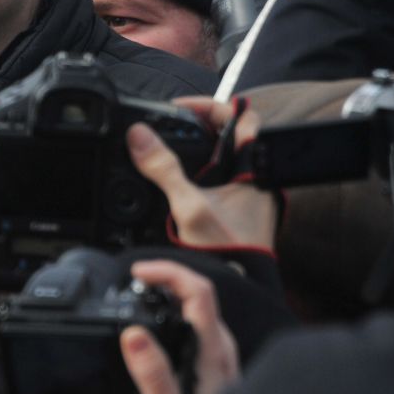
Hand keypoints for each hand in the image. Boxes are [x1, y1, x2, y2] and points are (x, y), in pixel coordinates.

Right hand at [120, 259, 240, 393]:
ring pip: (202, 310)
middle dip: (167, 279)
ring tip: (144, 300)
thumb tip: (133, 334)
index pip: (198, 291)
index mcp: (211, 351)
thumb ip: (152, 375)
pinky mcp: (221, 364)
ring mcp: (224, 354)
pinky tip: (161, 329)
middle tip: (136, 283)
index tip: (140, 272)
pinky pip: (201, 325)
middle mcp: (222, 347)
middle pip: (200, 294)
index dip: (169, 272)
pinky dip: (179, 314)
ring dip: (173, 296)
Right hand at [128, 98, 277, 250]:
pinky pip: (214, 178)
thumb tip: (140, 136)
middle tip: (167, 126)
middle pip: (227, 134)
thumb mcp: (190, 207)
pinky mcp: (234, 208)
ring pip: (219, 157)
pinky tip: (174, 182)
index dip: (209, 105)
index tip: (179, 108)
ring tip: (165, 149)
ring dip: (194, 151)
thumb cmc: (230, 252)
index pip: (240, 116)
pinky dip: (195, 172)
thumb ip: (164, 170)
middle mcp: (253, 177)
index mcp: (252, 167)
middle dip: (195, 127)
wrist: (240, 288)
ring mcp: (245, 193)